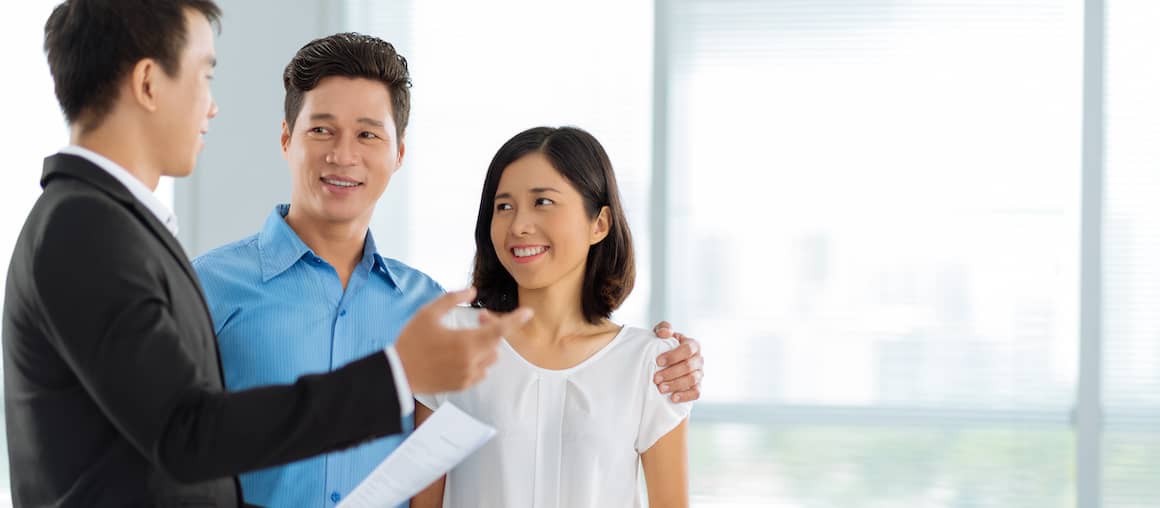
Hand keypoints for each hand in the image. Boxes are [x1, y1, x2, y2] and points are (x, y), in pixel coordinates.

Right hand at [395, 288, 532, 393]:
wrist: (398, 374)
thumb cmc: (411, 341)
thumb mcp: (428, 313)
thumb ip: (452, 298)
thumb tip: (472, 291)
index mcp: (465, 341)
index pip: (499, 330)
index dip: (516, 320)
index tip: (528, 312)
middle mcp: (471, 360)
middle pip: (496, 341)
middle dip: (492, 326)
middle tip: (479, 316)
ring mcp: (468, 375)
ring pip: (491, 357)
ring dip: (486, 344)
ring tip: (468, 336)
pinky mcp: (462, 385)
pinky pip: (482, 371)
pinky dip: (479, 360)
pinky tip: (462, 353)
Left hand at [652, 321, 703, 402]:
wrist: (666, 362)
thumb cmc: (664, 345)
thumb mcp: (662, 333)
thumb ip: (664, 328)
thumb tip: (663, 333)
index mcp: (693, 344)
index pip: (687, 349)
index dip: (673, 356)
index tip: (658, 361)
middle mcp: (699, 359)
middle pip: (689, 366)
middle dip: (671, 373)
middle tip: (655, 378)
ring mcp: (700, 373)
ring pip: (692, 380)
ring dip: (675, 385)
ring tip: (661, 388)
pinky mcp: (698, 386)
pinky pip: (696, 393)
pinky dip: (685, 396)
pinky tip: (673, 398)